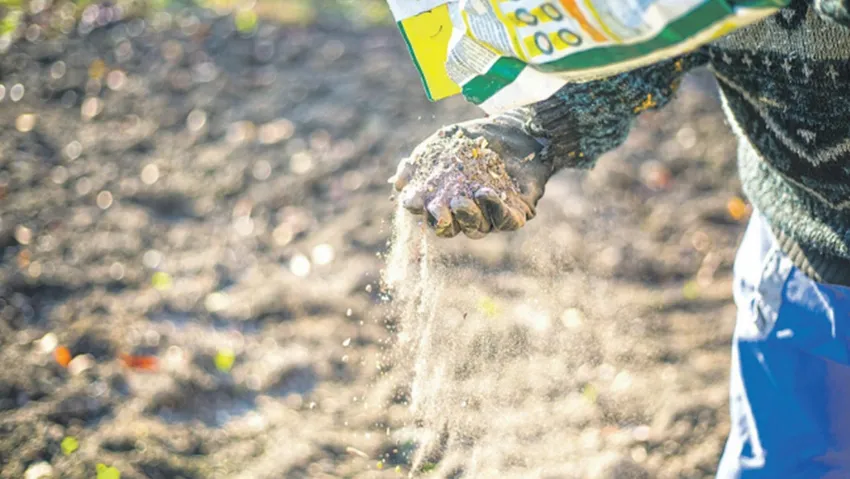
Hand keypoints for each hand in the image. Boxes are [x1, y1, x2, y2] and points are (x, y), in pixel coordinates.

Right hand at [391, 115, 550, 238]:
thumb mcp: (443, 144)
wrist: (518, 128)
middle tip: (440, 210)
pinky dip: (493, 209)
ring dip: (467, 215)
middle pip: (450, 229)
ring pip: (476, 228)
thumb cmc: (478, 138)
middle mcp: (467, 212)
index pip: (430, 216)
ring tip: (462, 199)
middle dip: (443, 221)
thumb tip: (397, 184)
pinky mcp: (515, 214)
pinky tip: (486, 193)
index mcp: (446, 201)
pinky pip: (504, 221)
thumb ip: (420, 162)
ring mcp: (491, 215)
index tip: (414, 202)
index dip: (421, 212)